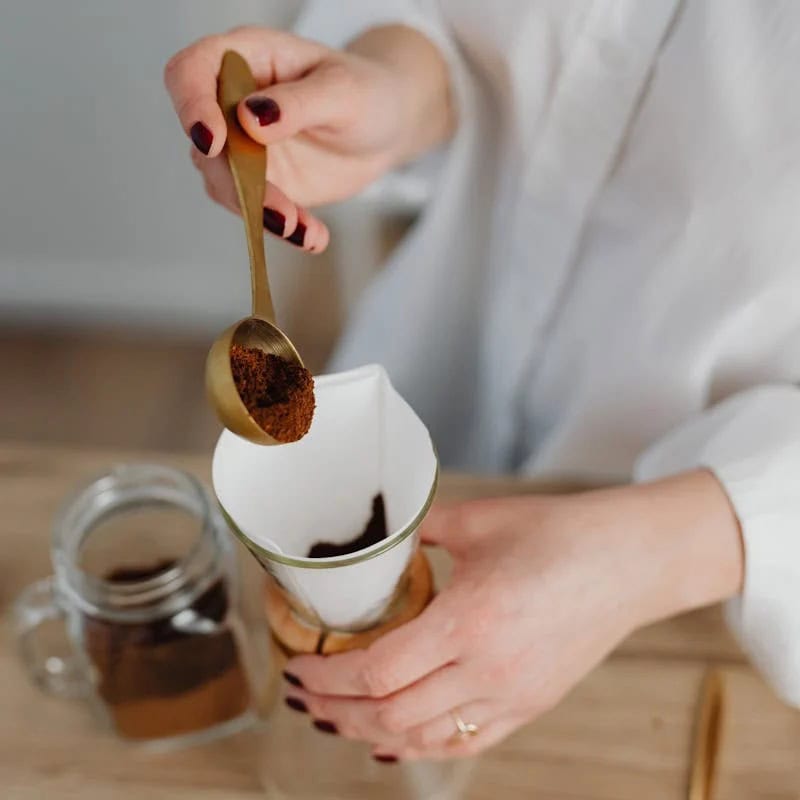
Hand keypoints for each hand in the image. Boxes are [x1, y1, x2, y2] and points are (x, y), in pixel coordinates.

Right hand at [164, 25, 453, 252]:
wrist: (386, 130)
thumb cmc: (367, 93)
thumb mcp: (344, 92)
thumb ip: (298, 103)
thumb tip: (251, 118)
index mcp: (246, 58)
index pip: (189, 73)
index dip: (191, 107)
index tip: (215, 142)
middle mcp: (232, 103)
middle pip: (205, 144)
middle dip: (240, 185)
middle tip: (283, 215)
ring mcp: (243, 148)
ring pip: (225, 186)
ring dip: (261, 215)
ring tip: (306, 232)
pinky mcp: (260, 184)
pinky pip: (256, 212)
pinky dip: (285, 230)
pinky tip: (315, 237)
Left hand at [281, 470, 742, 760]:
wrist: (629, 559)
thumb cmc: (559, 532)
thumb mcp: (478, 521)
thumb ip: (417, 533)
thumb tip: (377, 542)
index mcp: (470, 620)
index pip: (377, 672)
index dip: (327, 676)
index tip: (300, 666)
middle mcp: (489, 670)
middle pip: (390, 714)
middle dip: (336, 710)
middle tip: (305, 693)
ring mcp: (513, 696)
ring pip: (422, 738)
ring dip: (369, 731)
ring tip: (336, 717)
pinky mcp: (531, 705)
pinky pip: (464, 742)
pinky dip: (419, 746)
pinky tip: (393, 740)